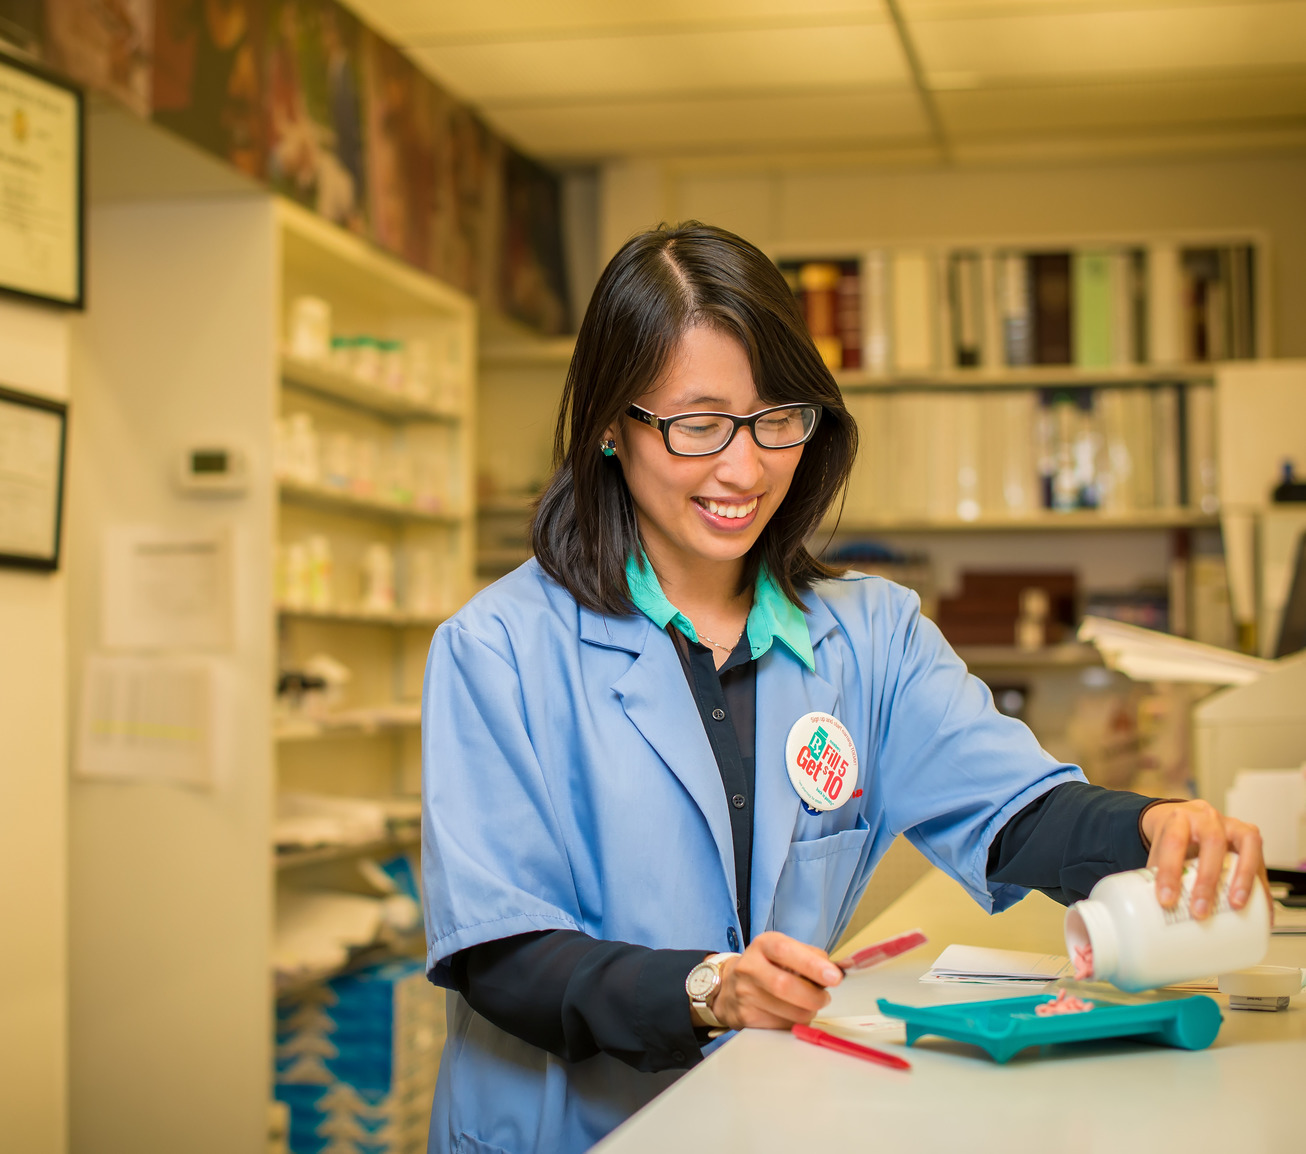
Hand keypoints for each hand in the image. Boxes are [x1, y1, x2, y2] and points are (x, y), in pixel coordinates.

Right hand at [707, 931, 842, 1030]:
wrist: (728, 988)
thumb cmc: (766, 967)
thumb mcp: (784, 951)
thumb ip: (811, 956)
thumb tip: (836, 971)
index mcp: (763, 945)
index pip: (785, 951)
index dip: (811, 964)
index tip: (834, 977)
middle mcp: (750, 968)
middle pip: (784, 985)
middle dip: (814, 996)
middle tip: (824, 997)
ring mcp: (745, 995)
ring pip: (788, 1012)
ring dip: (808, 1011)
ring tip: (808, 1004)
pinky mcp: (746, 1018)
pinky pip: (782, 1026)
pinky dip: (795, 1022)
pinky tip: (791, 1013)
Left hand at [1140, 799, 1267, 918]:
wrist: (1186, 818)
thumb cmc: (1173, 837)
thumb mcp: (1160, 849)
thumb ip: (1156, 874)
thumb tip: (1150, 911)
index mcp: (1179, 819)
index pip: (1173, 841)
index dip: (1169, 872)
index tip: (1166, 900)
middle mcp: (1207, 818)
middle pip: (1212, 842)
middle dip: (1207, 879)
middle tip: (1200, 910)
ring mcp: (1232, 825)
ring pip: (1245, 843)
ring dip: (1243, 877)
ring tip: (1236, 905)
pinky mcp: (1250, 838)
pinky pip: (1261, 859)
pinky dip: (1261, 886)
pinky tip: (1261, 909)